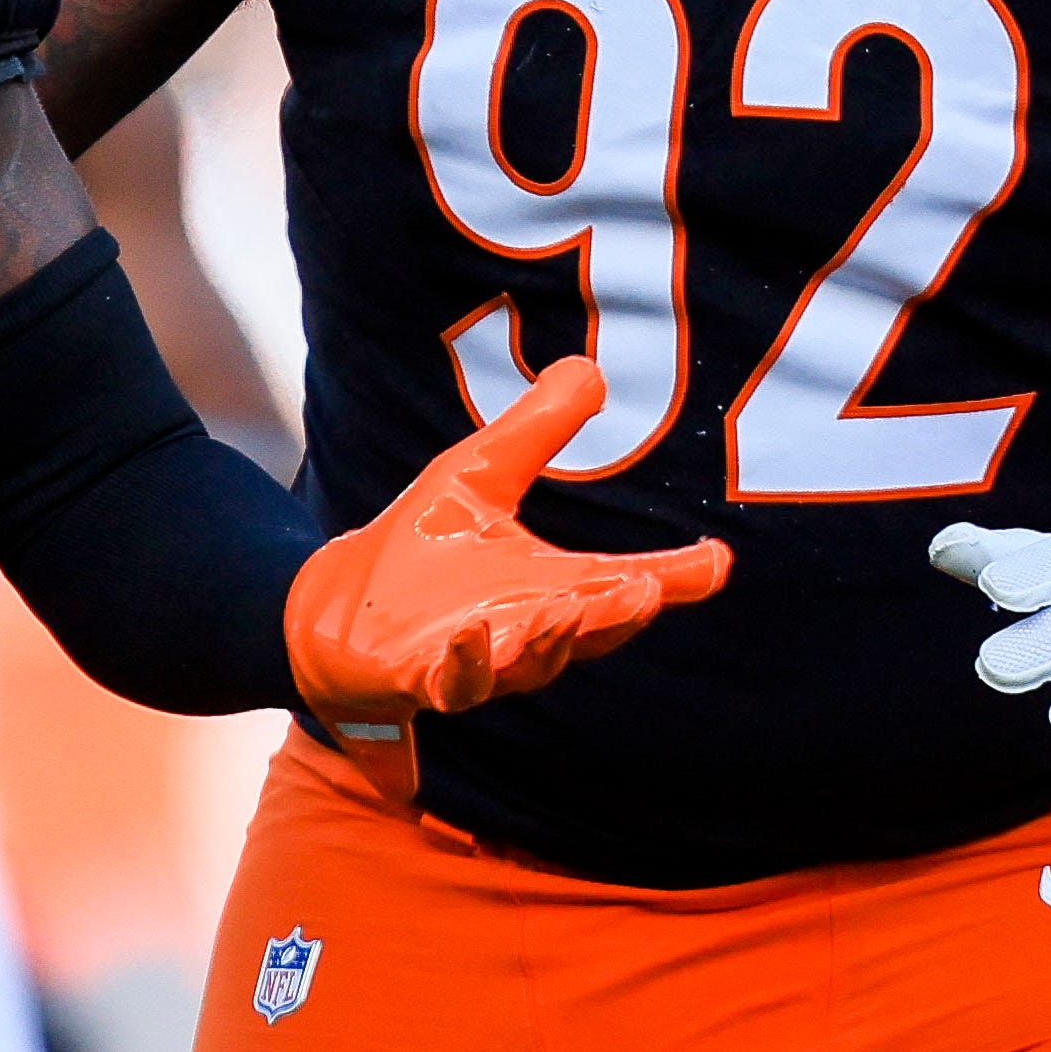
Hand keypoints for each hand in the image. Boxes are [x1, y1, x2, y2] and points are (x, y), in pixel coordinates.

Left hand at [285, 358, 730, 802]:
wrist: (333, 608)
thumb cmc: (418, 548)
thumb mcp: (479, 475)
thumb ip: (536, 430)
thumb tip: (591, 370)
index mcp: (551, 590)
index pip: (622, 586)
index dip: (674, 578)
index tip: (717, 561)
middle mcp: (526, 633)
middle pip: (587, 630)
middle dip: (618, 613)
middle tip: (651, 588)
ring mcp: (478, 661)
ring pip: (529, 662)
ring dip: (553, 638)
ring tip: (572, 609)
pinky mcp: (424, 676)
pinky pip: (453, 681)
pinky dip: (468, 664)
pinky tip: (475, 637)